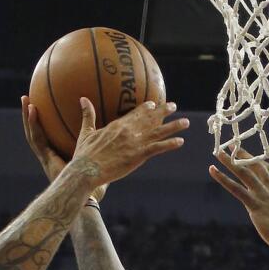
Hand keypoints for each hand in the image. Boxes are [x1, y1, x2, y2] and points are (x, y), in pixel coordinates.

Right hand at [22, 96, 108, 204]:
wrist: (87, 199)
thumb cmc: (96, 187)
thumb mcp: (99, 160)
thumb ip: (102, 149)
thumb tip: (114, 137)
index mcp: (59, 159)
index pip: (49, 139)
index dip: (45, 126)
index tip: (42, 110)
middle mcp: (50, 158)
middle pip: (38, 135)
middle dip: (33, 118)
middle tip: (28, 99)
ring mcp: (46, 160)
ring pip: (34, 135)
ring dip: (28, 117)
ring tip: (25, 99)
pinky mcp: (46, 160)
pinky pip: (38, 139)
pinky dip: (34, 124)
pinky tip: (32, 109)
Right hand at [65, 99, 187, 189]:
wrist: (86, 170)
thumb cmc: (84, 155)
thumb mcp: (86, 132)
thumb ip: (88, 115)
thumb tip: (83, 99)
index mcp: (117, 125)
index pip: (135, 114)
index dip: (146, 109)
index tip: (154, 104)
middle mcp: (129, 131)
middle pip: (150, 119)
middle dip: (163, 112)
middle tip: (174, 106)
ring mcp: (134, 143)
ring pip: (158, 132)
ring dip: (173, 126)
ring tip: (186, 122)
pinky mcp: (138, 156)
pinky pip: (157, 148)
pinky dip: (169, 144)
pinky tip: (180, 141)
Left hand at [209, 149, 268, 254]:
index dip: (260, 161)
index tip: (253, 155)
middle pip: (256, 166)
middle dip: (243, 154)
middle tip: (232, 145)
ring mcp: (263, 195)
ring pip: (244, 173)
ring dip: (229, 161)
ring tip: (218, 152)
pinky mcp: (255, 205)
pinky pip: (235, 188)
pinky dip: (223, 178)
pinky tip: (213, 170)